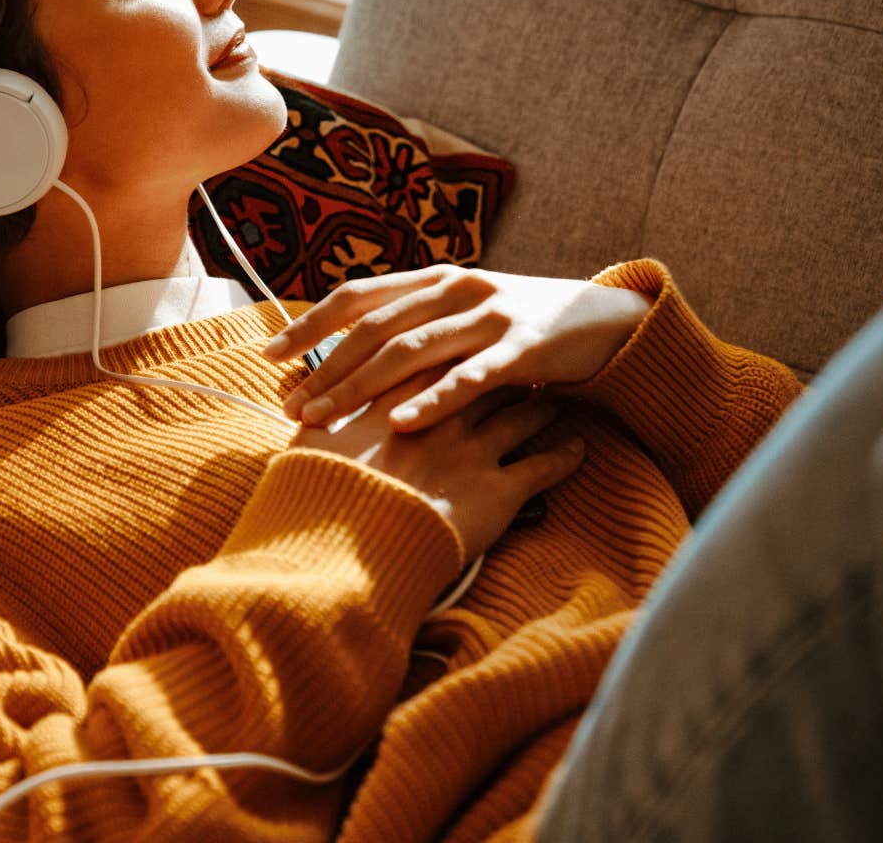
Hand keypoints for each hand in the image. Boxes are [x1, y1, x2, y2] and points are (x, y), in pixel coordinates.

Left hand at [265, 265, 651, 432]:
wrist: (608, 320)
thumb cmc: (522, 327)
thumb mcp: (464, 317)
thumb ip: (416, 328)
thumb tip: (347, 359)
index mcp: (435, 279)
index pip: (357, 297)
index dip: (310, 324)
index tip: (270, 357)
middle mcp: (457, 288)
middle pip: (374, 328)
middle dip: (325, 368)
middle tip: (289, 406)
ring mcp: (492, 314)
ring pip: (412, 349)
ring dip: (360, 386)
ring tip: (323, 419)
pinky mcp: (526, 345)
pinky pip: (472, 376)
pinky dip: (433, 400)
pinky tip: (401, 424)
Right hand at [289, 367, 584, 555]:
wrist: (349, 547)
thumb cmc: (322, 496)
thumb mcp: (309, 448)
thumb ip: (315, 420)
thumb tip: (302, 409)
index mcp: (397, 396)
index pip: (431, 353)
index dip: (449, 342)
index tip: (462, 335)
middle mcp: (442, 413)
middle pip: (484, 372)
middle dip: (502, 361)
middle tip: (518, 354)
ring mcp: (475, 449)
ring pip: (522, 412)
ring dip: (539, 402)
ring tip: (551, 396)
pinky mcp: (500, 491)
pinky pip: (545, 467)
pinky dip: (566, 456)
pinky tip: (580, 449)